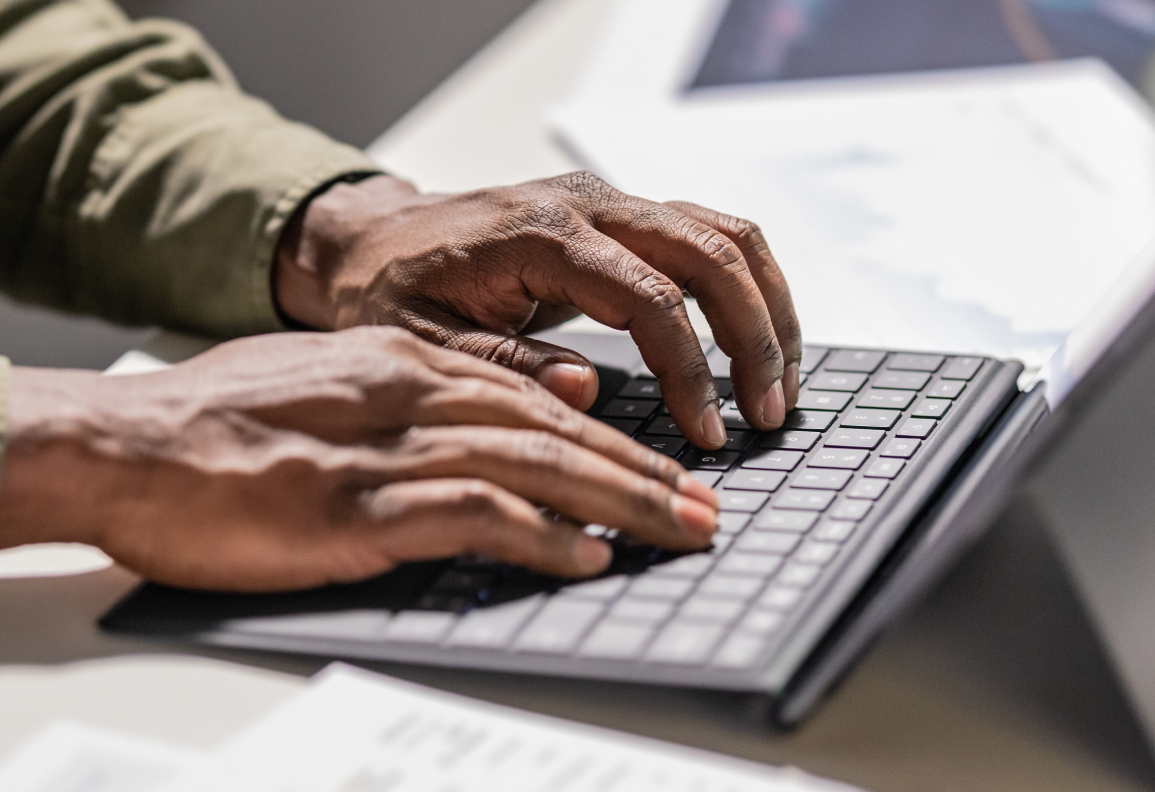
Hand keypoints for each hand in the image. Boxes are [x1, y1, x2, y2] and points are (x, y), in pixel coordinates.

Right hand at [0, 327, 718, 591]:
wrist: (120, 445)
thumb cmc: (200, 427)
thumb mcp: (311, 382)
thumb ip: (398, 389)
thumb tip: (479, 409)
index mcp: (393, 362)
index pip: (526, 392)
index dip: (604, 431)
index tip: (655, 466)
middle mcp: (402, 394)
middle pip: (551, 424)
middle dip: (638, 467)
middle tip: (701, 508)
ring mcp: (380, 451)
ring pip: (533, 462)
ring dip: (618, 500)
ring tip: (677, 533)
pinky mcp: (354, 509)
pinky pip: (472, 513)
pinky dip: (539, 535)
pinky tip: (582, 556)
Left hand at [274, 173, 801, 449]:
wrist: (374, 239)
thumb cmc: (391, 291)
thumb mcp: (420, 341)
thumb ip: (500, 364)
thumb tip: (585, 388)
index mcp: (541, 235)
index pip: (650, 298)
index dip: (689, 371)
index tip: (704, 434)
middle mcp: (590, 205)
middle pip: (711, 254)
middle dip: (753, 338)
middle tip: (766, 415)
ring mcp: (613, 203)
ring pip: (726, 235)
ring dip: (767, 308)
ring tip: (779, 386)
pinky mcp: (624, 217)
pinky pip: (711, 237)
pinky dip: (749, 288)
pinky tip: (758, 347)